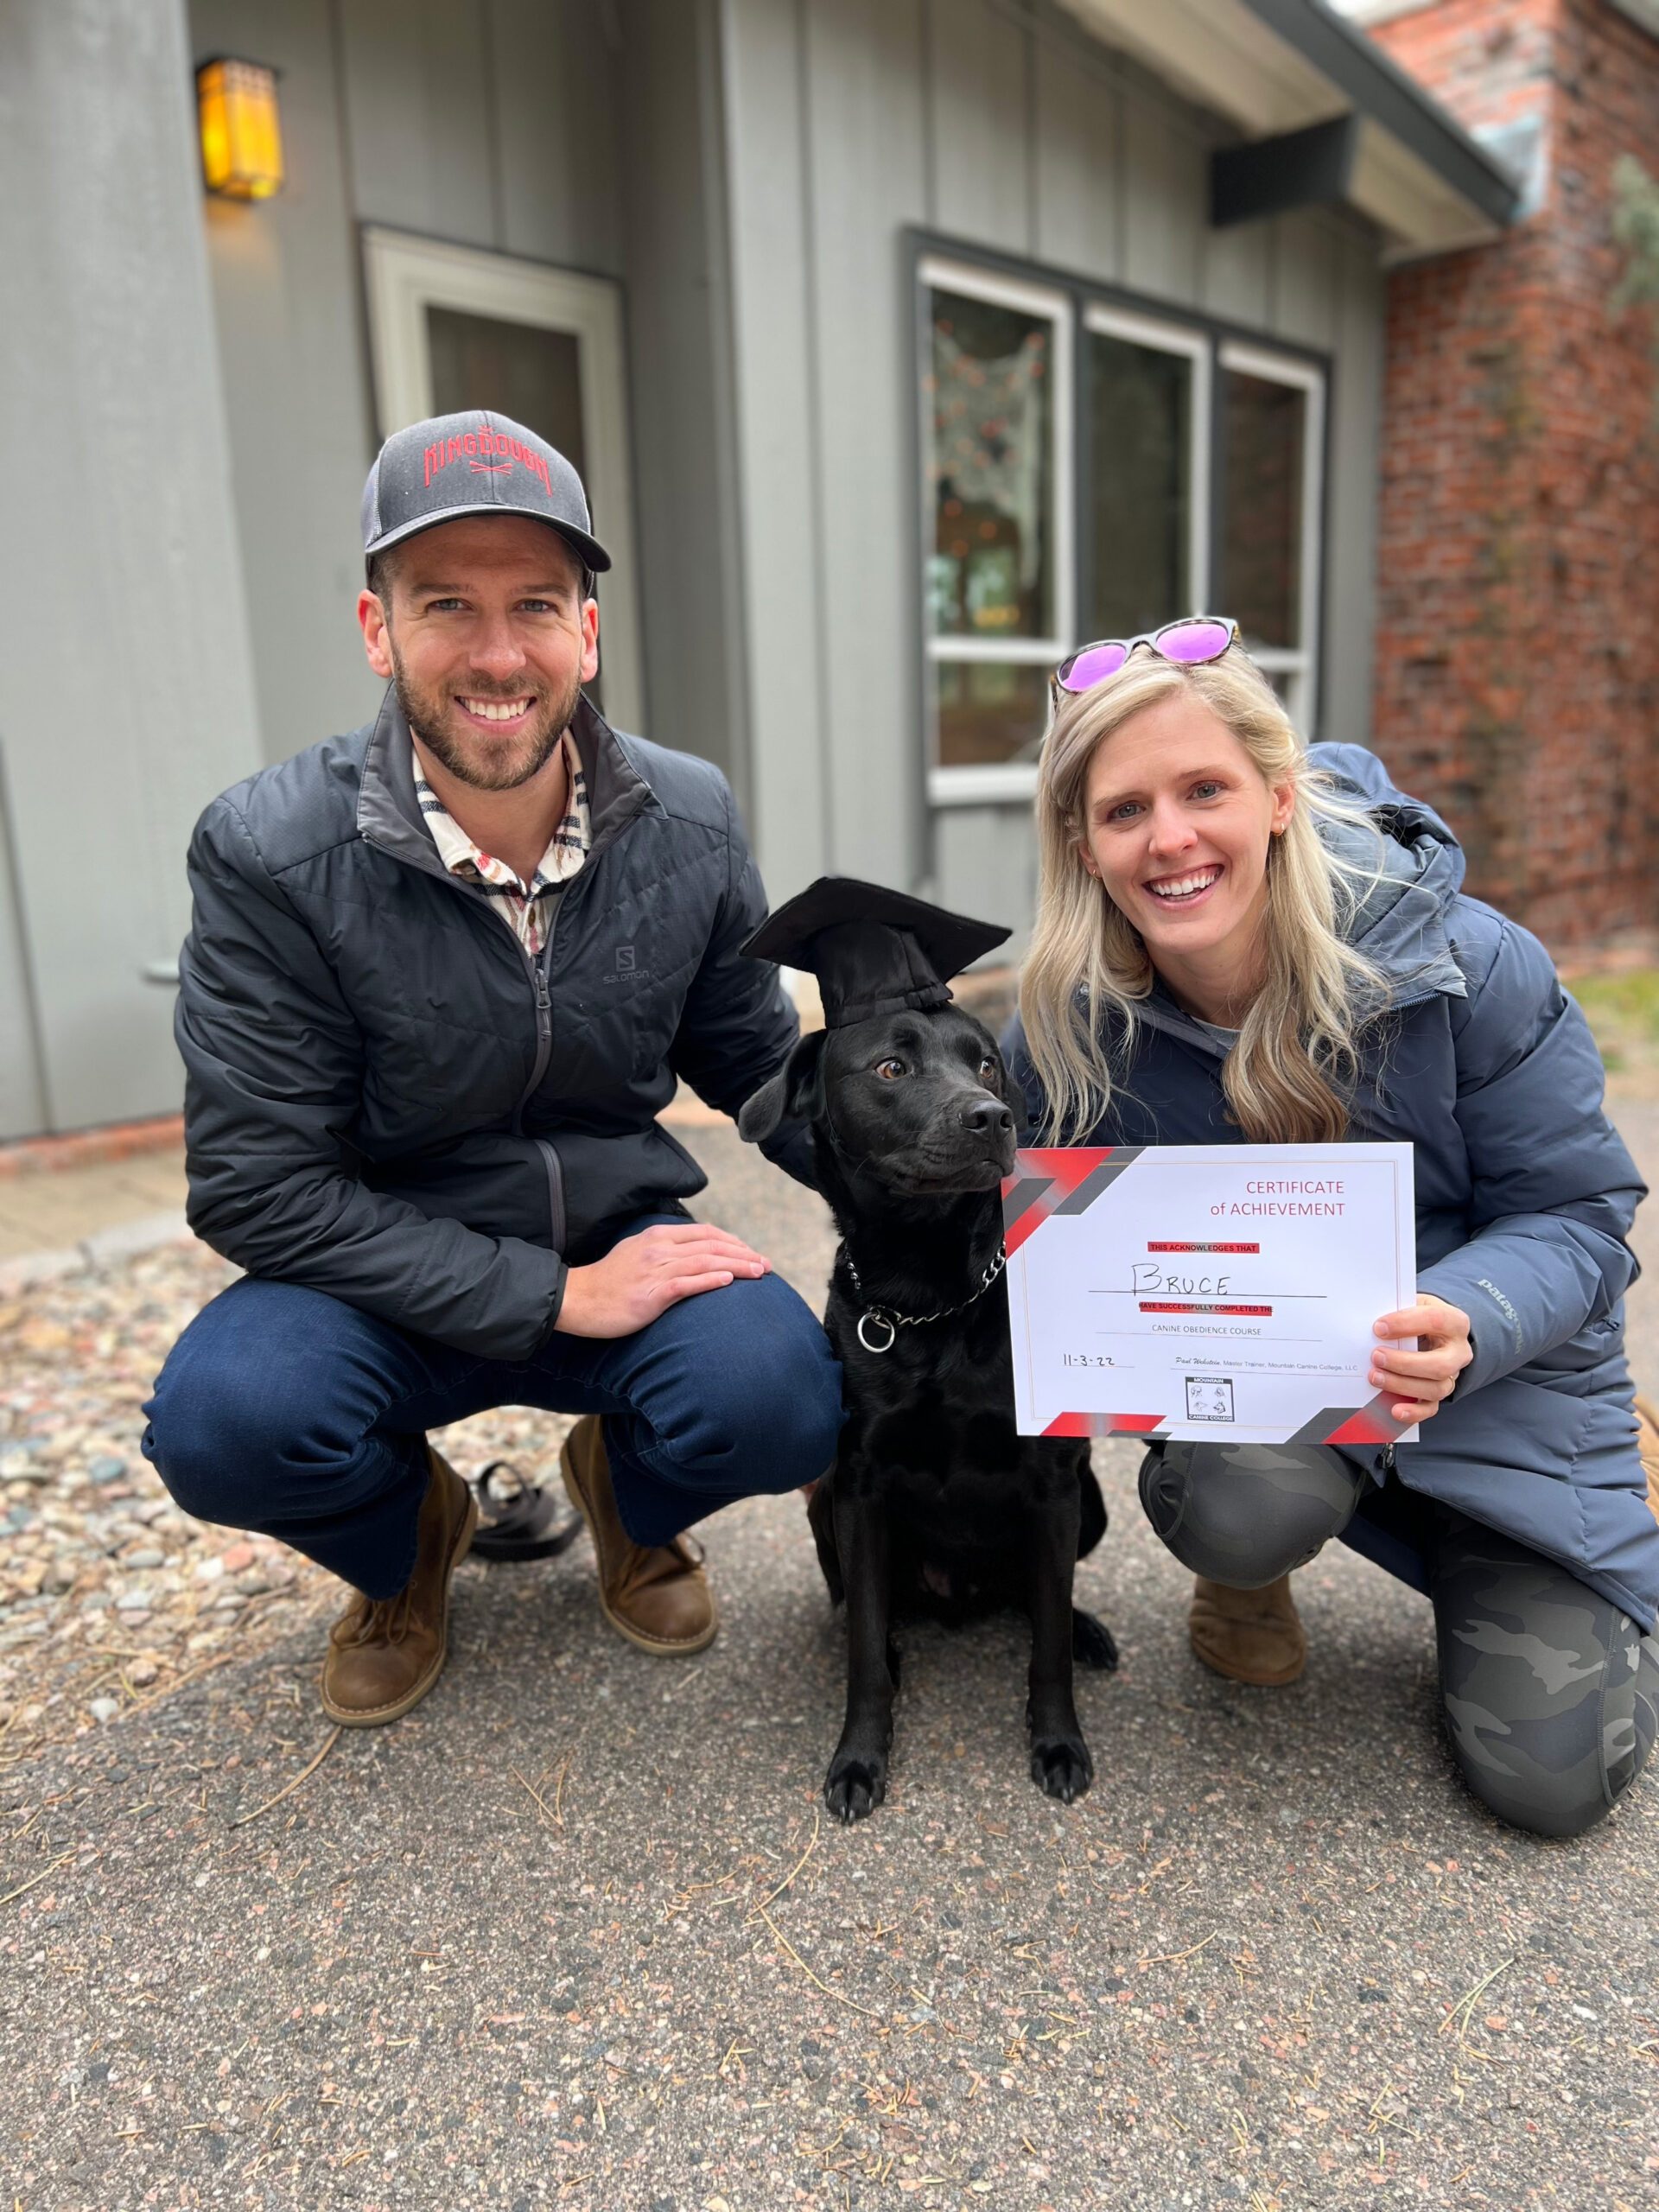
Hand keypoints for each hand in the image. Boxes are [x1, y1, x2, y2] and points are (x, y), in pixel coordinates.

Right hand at [555, 1221, 770, 1338]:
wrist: (577, 1299)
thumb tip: (692, 1255)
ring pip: (706, 1262)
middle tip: (767, 1265)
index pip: (706, 1233)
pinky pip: (687, 1284)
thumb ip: (664, 1251)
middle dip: (744, 1254)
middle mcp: (659, 1248)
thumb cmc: (608, 1282)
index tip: (752, 1253)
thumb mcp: (636, 1254)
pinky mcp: (651, 1294)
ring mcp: (655, 1270)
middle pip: (712, 1245)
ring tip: (760, 1272)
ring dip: (738, 1266)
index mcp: (658, 1236)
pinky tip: (729, 1281)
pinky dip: (710, 1279)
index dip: (734, 1242)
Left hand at [1370, 1292, 1472, 1425]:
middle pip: (1439, 1365)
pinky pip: (1431, 1408)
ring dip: (1402, 1385)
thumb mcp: (1416, 1304)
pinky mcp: (1440, 1392)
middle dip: (1404, 1363)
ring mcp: (1452, 1375)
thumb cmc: (1422, 1318)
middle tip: (1376, 1356)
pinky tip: (1394, 1410)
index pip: (1435, 1321)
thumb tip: (1371, 1322)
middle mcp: (1459, 1352)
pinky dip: (1413, 1412)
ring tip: (1375, 1377)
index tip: (1378, 1327)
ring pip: (1435, 1388)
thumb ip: (1399, 1309)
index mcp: (1455, 1323)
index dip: (1406, 1324)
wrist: (1437, 1333)